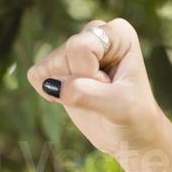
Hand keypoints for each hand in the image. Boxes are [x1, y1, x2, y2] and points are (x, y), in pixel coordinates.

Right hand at [27, 17, 168, 159]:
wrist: (132, 137)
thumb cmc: (135, 118)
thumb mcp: (119, 107)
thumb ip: (87, 94)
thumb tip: (51, 86)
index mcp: (118, 33)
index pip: (81, 47)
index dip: (91, 75)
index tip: (113, 86)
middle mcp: (94, 34)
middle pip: (63, 56)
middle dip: (80, 83)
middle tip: (105, 94)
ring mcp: (73, 49)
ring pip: (49, 67)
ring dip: (68, 91)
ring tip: (94, 96)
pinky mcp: (56, 67)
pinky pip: (35, 75)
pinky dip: (50, 94)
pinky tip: (74, 99)